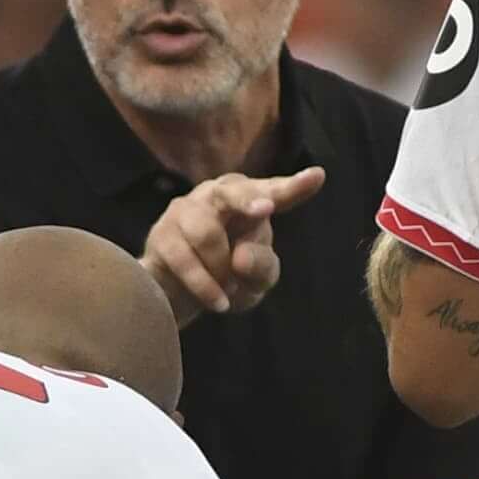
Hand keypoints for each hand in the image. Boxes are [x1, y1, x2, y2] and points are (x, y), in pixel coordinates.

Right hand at [146, 166, 323, 320]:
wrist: (180, 296)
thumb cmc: (227, 277)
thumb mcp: (256, 279)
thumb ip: (261, 267)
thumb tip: (239, 258)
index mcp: (248, 200)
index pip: (273, 190)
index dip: (294, 186)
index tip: (318, 176)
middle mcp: (215, 196)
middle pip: (231, 190)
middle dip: (248, 199)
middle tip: (266, 209)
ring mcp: (184, 211)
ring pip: (206, 232)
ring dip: (221, 268)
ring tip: (229, 290)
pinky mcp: (161, 234)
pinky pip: (183, 258)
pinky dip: (203, 284)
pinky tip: (217, 302)